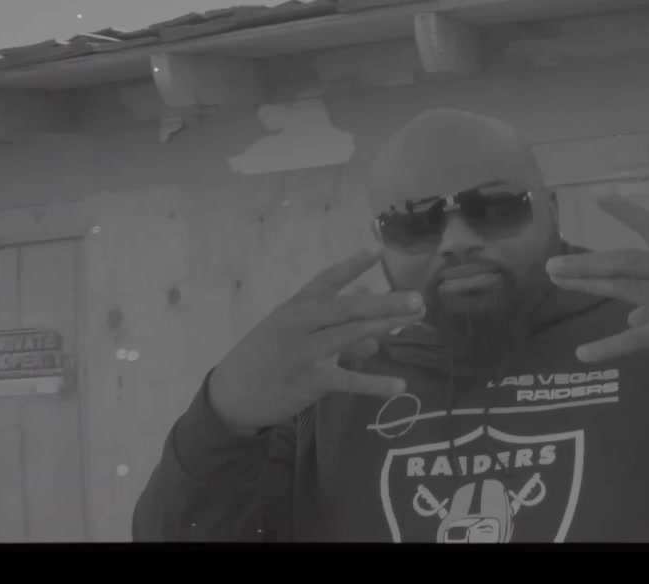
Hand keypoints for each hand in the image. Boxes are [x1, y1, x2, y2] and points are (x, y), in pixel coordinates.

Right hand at [208, 249, 425, 433]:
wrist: (230, 395)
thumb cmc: (262, 360)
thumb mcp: (290, 336)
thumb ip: (333, 335)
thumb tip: (374, 341)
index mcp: (295, 308)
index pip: (326, 280)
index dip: (352, 266)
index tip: (378, 252)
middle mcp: (302, 323)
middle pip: (349, 307)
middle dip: (385, 302)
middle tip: (418, 298)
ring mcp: (308, 352)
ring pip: (353, 334)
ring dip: (387, 326)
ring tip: (416, 319)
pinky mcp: (312, 381)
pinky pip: (350, 381)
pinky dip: (376, 384)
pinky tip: (400, 386)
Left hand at [546, 195, 648, 369]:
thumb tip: (632, 320)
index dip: (626, 211)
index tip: (600, 198)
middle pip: (624, 261)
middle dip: (587, 262)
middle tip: (553, 264)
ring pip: (623, 288)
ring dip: (587, 284)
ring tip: (558, 281)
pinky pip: (635, 339)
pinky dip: (608, 348)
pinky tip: (583, 354)